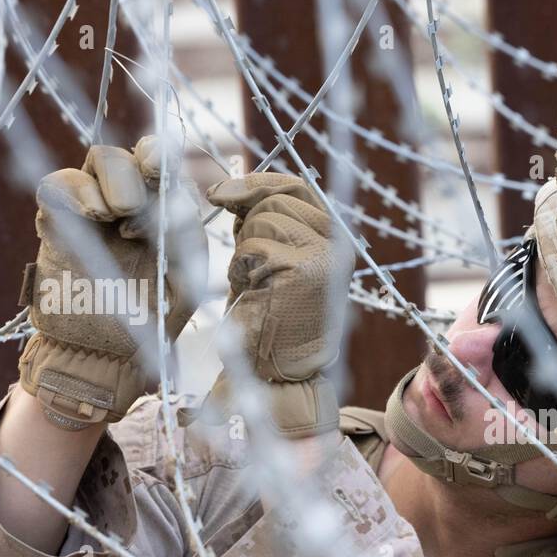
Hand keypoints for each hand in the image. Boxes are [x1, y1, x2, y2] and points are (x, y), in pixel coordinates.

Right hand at [18, 135, 207, 429]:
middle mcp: (130, 201)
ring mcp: (92, 207)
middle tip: (134, 205)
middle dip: (137, 169)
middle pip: (131, 153)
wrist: (105, 350)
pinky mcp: (57, 219)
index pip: (164, 164)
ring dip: (112, 179)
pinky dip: (74, 189)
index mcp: (165, 210)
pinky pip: (58, 183)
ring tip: (114, 216)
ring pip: (99, 158)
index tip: (160, 174)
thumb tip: (173, 196)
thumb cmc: (152, 318)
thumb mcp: (186, 276)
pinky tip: (91, 215)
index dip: (162, 158)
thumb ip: (186, 233)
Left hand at [189, 172, 354, 438]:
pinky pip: (254, 247)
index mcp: (333, 240)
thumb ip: (262, 223)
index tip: (219, 193)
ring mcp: (325, 258)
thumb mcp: (268, 260)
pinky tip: (255, 296)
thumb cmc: (268, 321)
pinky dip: (242, 270)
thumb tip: (230, 186)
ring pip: (263, 221)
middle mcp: (337, 246)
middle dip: (248, 225)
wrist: (279, 374)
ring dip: (245, 252)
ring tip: (256, 287)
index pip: (296, 187)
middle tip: (250, 267)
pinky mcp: (305, 271)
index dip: (256, 182)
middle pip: (277, 198)